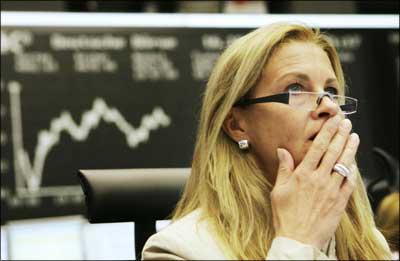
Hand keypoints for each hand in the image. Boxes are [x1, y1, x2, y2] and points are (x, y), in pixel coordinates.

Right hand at [270, 115, 359, 249]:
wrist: (298, 238)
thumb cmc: (285, 215)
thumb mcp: (279, 190)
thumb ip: (284, 169)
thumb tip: (282, 151)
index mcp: (303, 175)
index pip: (318, 148)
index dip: (327, 132)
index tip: (332, 121)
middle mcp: (319, 179)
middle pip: (333, 152)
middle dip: (341, 135)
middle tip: (346, 123)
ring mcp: (331, 190)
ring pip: (344, 164)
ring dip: (350, 149)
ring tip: (354, 137)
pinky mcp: (339, 201)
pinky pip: (349, 182)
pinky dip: (352, 171)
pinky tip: (354, 163)